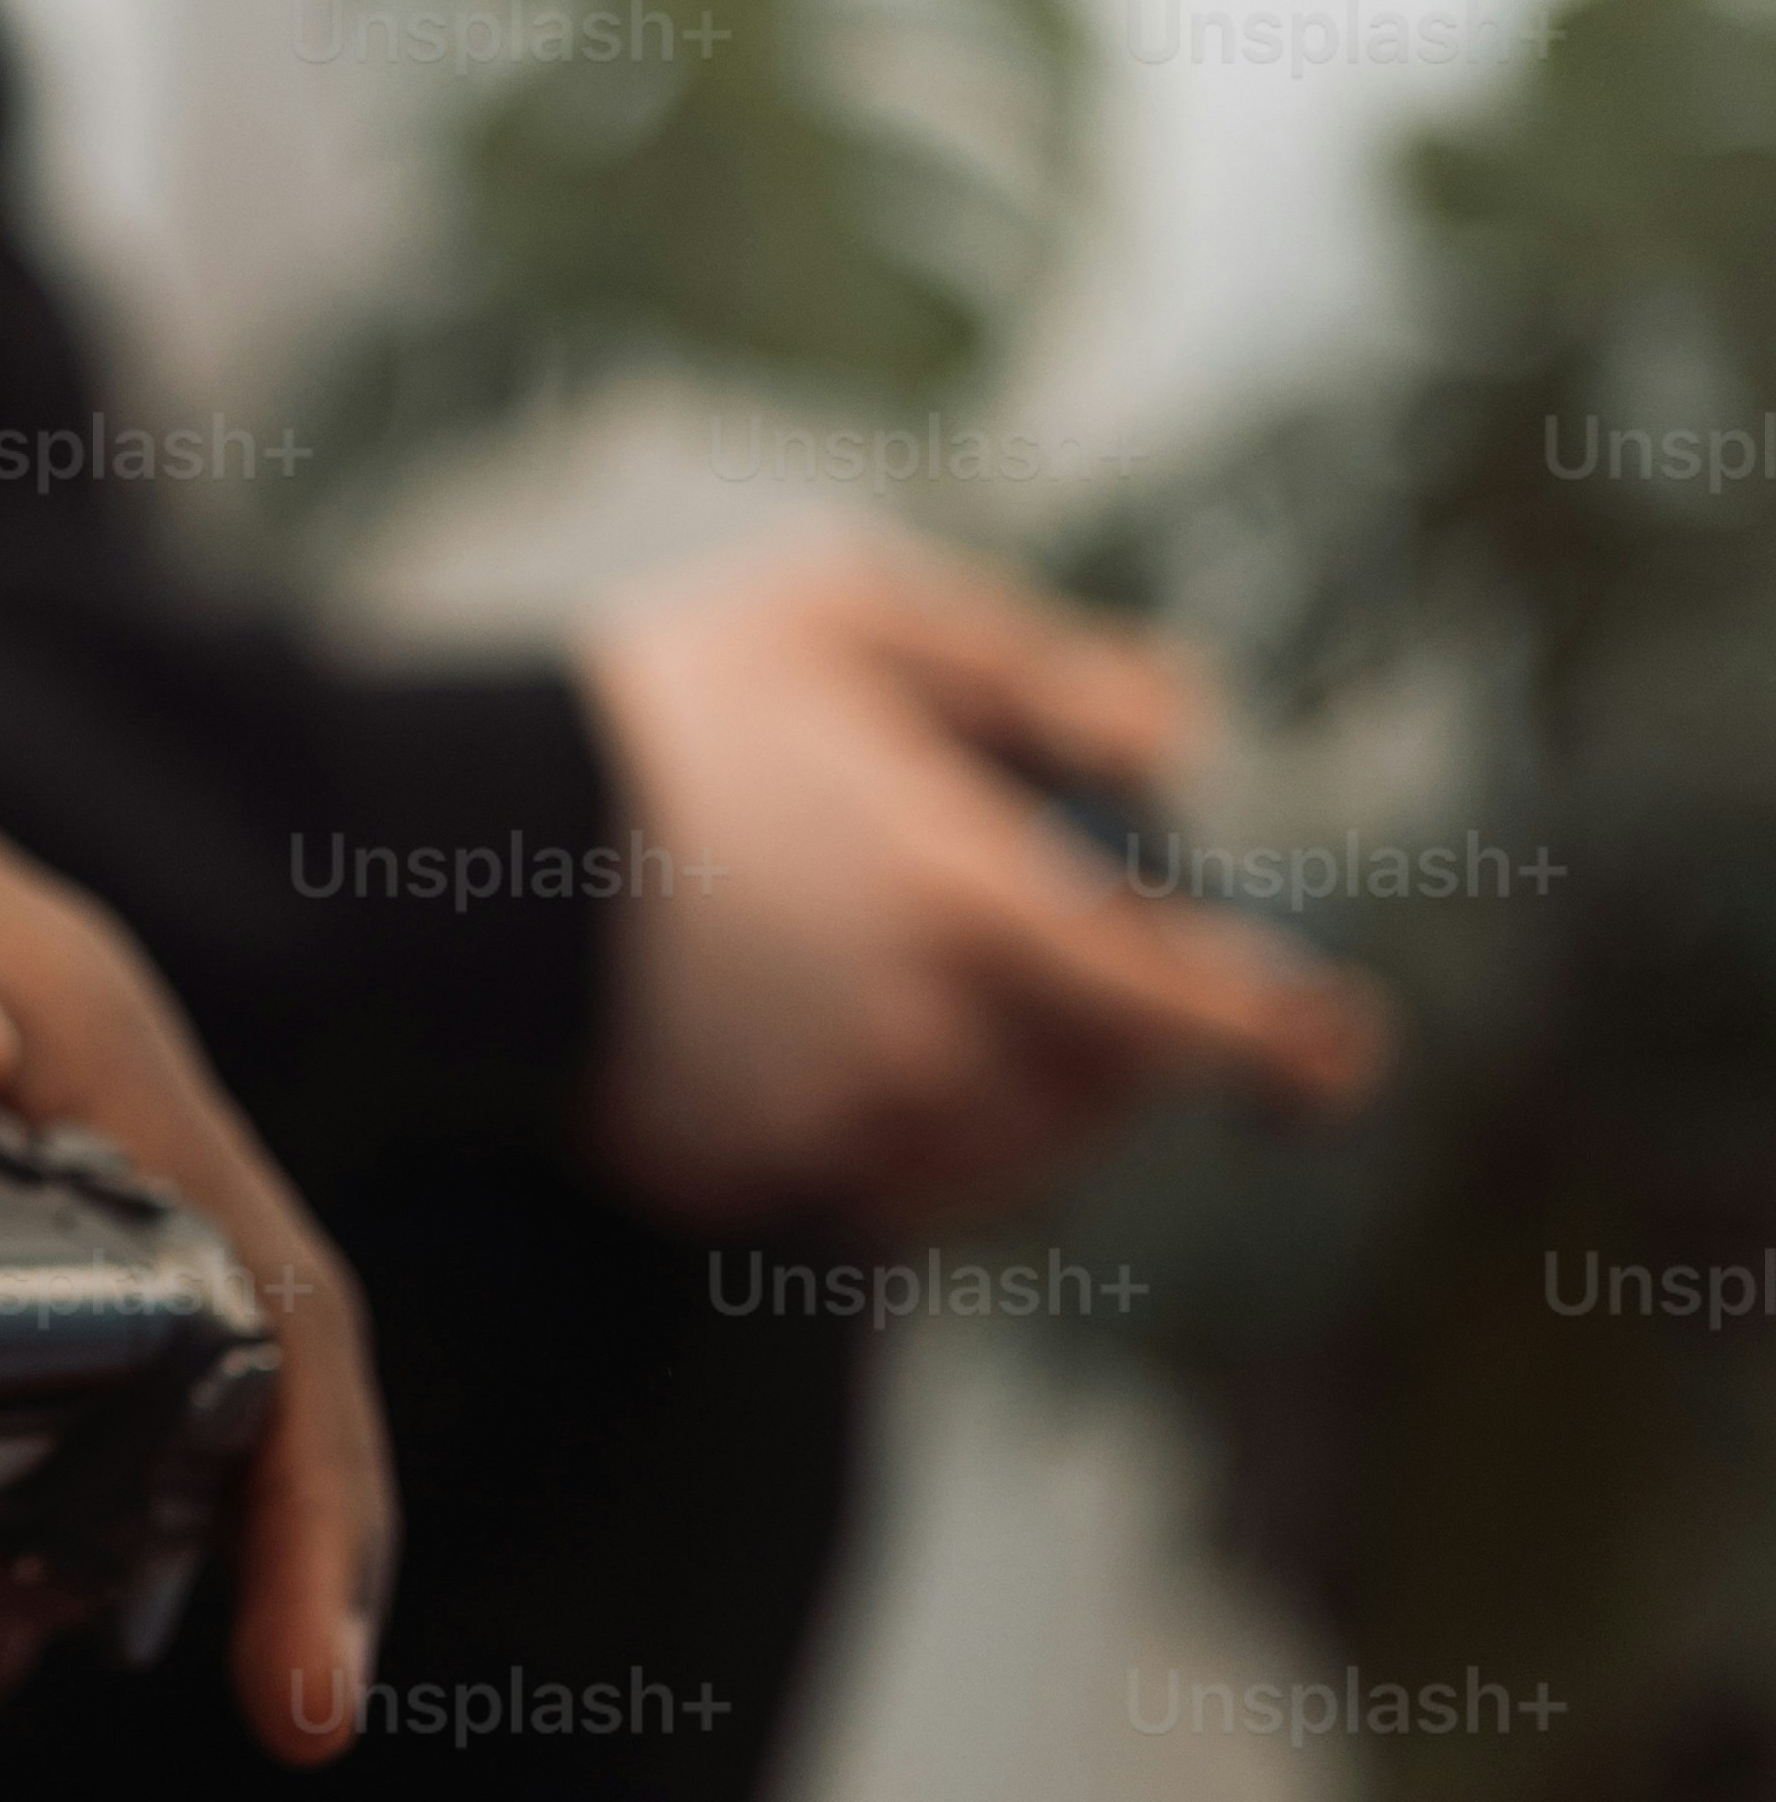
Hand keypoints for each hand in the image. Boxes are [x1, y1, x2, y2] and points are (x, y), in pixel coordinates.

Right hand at [578, 527, 1388, 1235]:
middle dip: (1115, 1031)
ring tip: (945, 989)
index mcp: (977, 908)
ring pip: (1000, 1150)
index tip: (1336, 1051)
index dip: (1277, 1033)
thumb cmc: (666, 708)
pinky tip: (845, 1043)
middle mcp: (929, 1042)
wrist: (464, 845)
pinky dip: (905, 1131)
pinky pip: (882, 1184)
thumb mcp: (855, 617)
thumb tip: (1180, 727)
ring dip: (1019, 1087)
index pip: (1184, 1005)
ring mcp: (838, 1126)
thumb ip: (1034, 672)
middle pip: (1098, 1089)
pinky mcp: (751, 1180)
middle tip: (1079, 958)